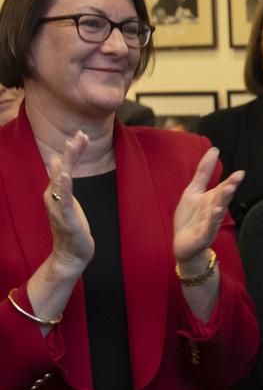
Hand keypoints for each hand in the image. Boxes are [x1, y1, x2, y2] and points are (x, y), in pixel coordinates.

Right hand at [45, 132, 93, 275]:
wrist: (70, 254)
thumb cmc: (71, 227)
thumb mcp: (68, 201)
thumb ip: (64, 183)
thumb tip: (60, 165)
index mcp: (55, 192)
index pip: (64, 166)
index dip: (73, 151)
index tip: (81, 134)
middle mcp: (53, 196)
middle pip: (63, 169)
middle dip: (72, 152)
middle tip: (79, 134)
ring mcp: (58, 207)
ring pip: (62, 180)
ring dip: (68, 163)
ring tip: (72, 146)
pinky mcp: (66, 217)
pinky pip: (64, 199)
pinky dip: (64, 186)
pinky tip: (66, 175)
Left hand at [172, 148, 243, 270]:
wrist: (183, 244)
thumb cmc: (190, 218)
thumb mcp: (193, 191)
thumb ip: (204, 172)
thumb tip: (214, 149)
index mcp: (212, 199)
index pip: (223, 187)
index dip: (231, 181)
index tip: (240, 173)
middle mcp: (214, 210)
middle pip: (222, 198)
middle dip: (228, 190)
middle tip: (235, 181)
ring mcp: (210, 223)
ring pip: (218, 212)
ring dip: (222, 203)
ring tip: (226, 194)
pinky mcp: (203, 236)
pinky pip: (209, 228)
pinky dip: (212, 222)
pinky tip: (215, 213)